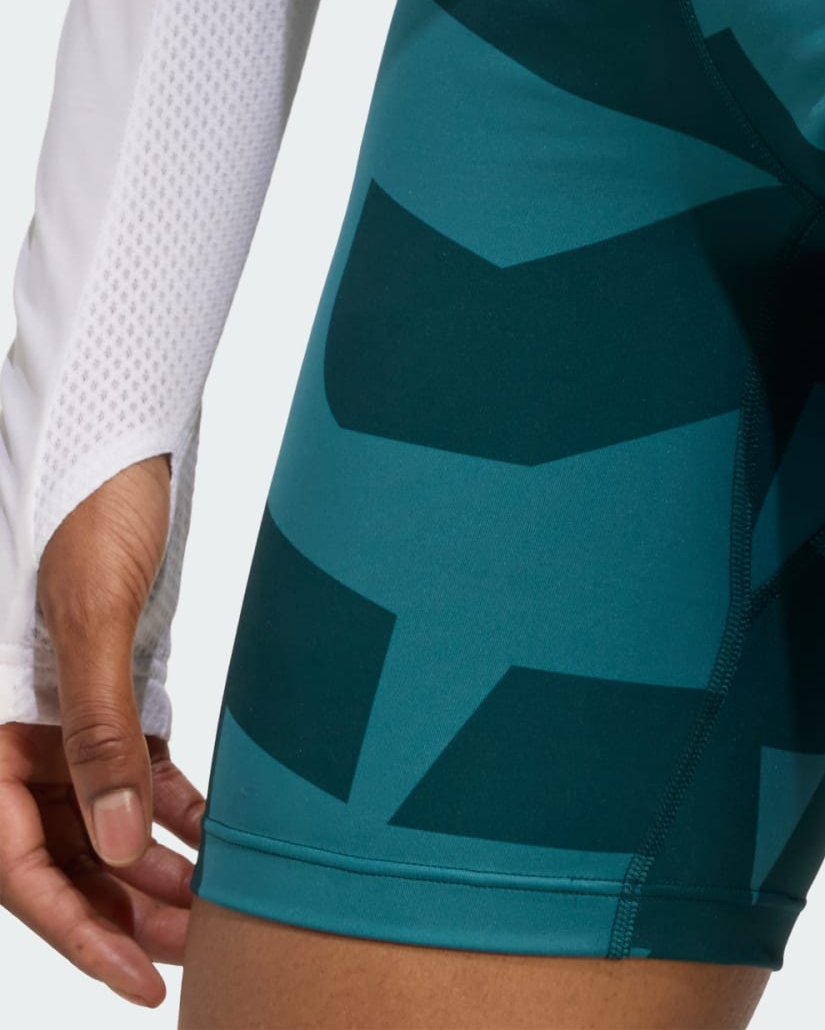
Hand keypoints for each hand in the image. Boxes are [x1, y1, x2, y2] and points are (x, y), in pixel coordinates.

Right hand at [0, 456, 204, 1006]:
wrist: (116, 436)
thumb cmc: (92, 512)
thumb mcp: (95, 621)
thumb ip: (101, 735)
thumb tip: (126, 846)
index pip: (21, 864)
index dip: (79, 931)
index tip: (140, 979)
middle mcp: (13, 732)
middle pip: (63, 852)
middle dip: (125, 910)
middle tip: (196, 950)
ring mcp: (58, 712)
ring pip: (103, 815)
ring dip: (155, 864)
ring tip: (216, 905)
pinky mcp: (106, 683)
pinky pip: (133, 764)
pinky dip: (173, 801)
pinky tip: (217, 833)